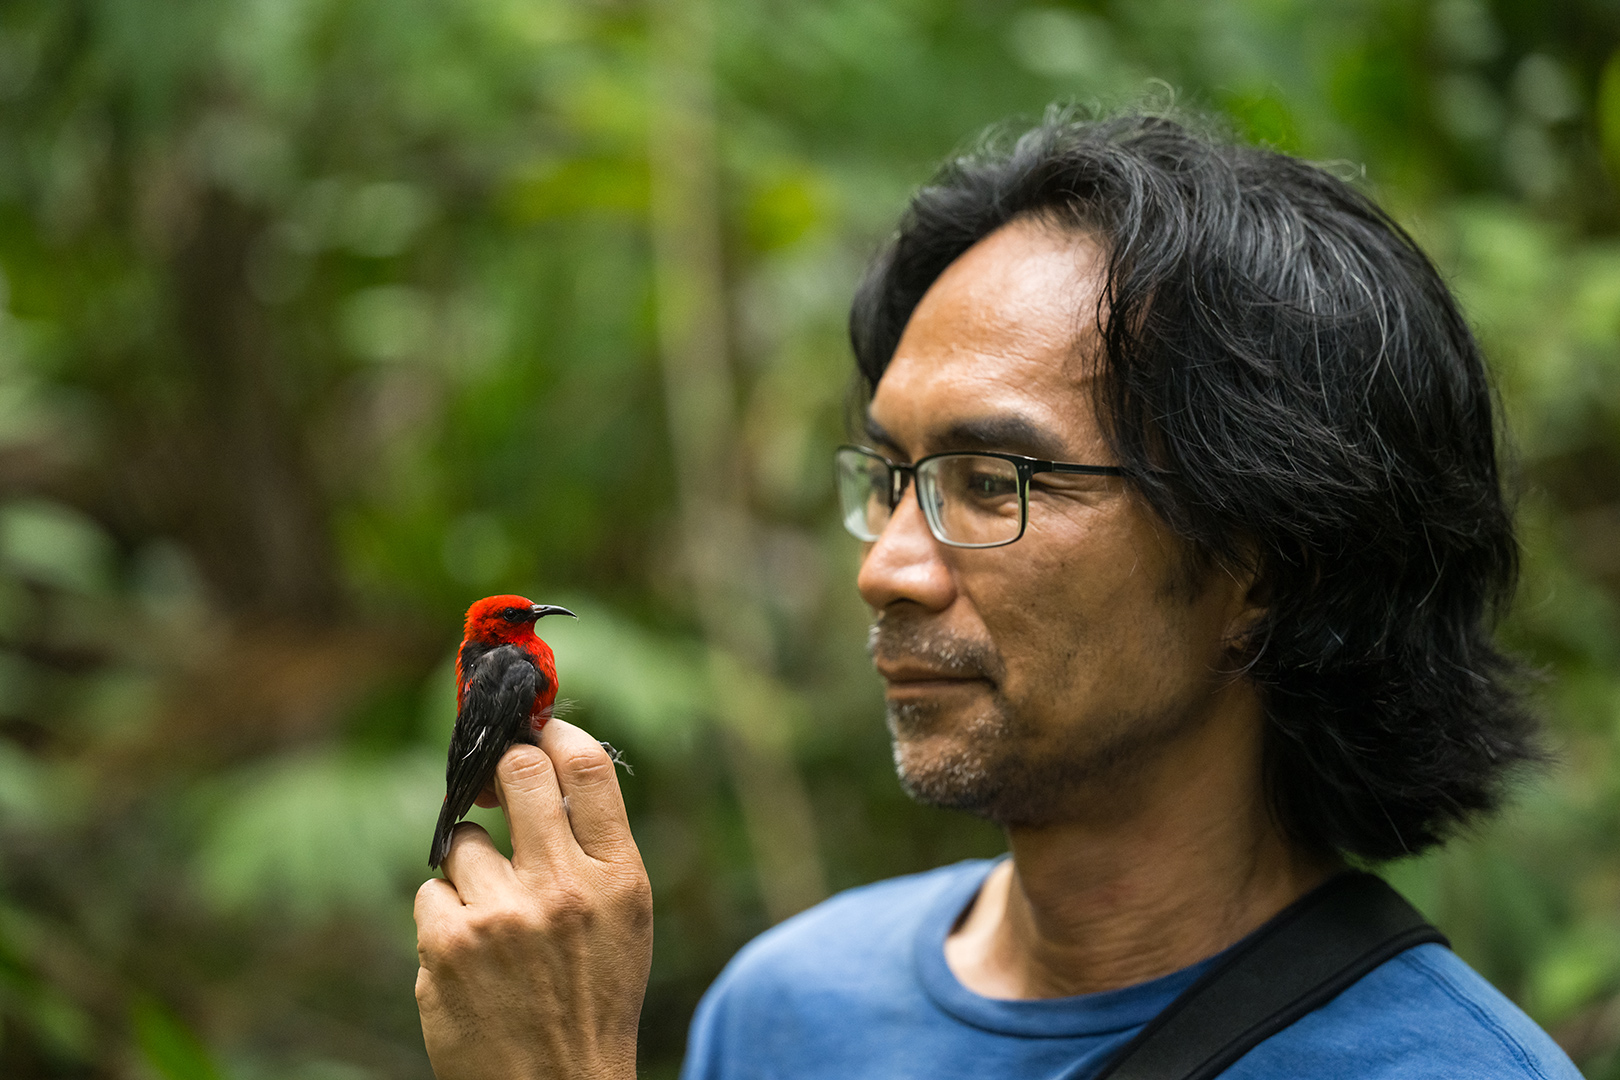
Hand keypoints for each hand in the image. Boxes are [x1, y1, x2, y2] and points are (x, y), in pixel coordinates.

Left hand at [414, 718, 652, 1079]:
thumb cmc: (592, 995)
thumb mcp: (625, 915)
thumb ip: (595, 845)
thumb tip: (549, 761)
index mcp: (619, 876)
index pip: (586, 765)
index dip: (553, 731)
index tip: (535, 728)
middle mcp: (564, 887)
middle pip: (517, 770)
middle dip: (497, 770)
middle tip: (492, 784)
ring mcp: (501, 915)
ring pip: (464, 839)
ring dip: (471, 867)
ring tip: (495, 917)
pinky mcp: (447, 946)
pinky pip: (431, 892)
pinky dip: (445, 917)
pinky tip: (471, 955)